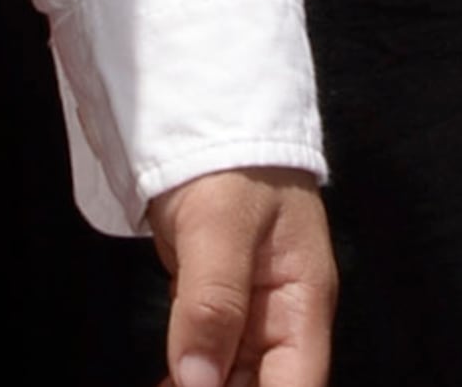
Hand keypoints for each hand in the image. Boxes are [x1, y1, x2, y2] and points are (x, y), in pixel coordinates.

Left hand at [151, 164, 334, 385]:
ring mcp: (246, 308)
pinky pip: (203, 352)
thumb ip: (213, 303)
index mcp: (301, 304)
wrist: (204, 103)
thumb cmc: (228, 156)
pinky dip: (183, 373)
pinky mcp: (212, 297)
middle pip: (262, 385)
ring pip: (229, 375)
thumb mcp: (221, 224)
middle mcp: (279, 317)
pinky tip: (160, 384)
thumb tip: (198, 384)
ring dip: (198, 385)